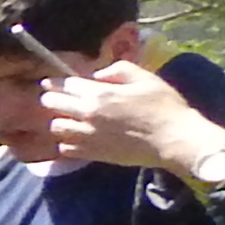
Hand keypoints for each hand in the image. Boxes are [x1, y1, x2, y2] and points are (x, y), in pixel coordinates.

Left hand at [44, 59, 224, 181]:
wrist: (175, 140)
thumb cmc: (164, 106)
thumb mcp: (146, 78)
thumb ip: (118, 70)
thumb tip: (98, 74)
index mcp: (99, 94)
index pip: (66, 84)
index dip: (56, 82)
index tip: (50, 82)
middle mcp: (87, 114)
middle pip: (52, 104)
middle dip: (50, 98)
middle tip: (53, 98)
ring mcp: (87, 136)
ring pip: (55, 127)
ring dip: (58, 121)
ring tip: (66, 119)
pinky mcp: (92, 154)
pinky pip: (65, 148)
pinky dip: (66, 142)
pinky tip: (75, 138)